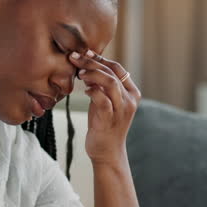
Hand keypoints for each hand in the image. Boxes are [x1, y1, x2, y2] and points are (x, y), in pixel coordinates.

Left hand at [68, 50, 140, 164]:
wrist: (107, 152)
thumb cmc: (104, 124)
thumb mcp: (105, 101)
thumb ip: (102, 86)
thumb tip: (87, 66)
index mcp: (131, 93)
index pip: (117, 68)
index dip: (100, 59)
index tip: (84, 53)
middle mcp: (129, 100)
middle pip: (111, 72)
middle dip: (91, 63)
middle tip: (74, 58)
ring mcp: (121, 110)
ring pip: (110, 83)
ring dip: (92, 74)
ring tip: (79, 74)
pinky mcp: (110, 120)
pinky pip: (102, 100)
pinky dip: (93, 92)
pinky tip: (84, 90)